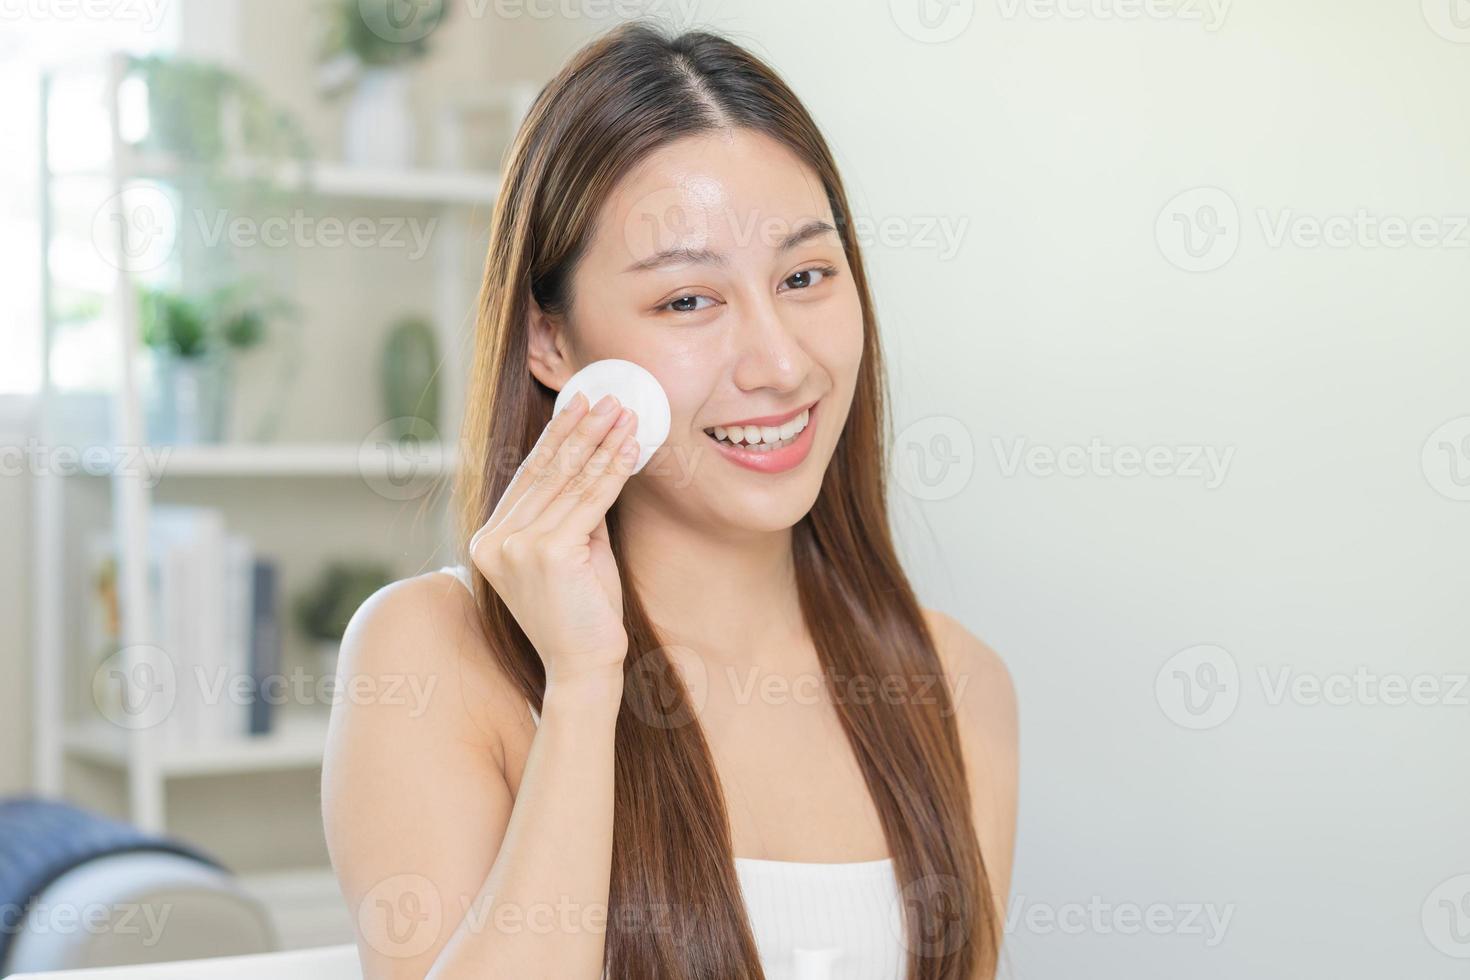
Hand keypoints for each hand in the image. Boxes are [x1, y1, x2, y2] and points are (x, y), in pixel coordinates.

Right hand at [469, 392, 640, 686]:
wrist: (584, 668)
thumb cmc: (584, 614)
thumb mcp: (572, 551)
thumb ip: (572, 510)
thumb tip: (595, 456)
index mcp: (489, 541)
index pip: (527, 477)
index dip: (556, 438)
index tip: (580, 406)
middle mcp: (494, 541)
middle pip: (546, 473)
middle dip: (581, 429)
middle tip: (608, 397)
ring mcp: (516, 547)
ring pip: (569, 482)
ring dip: (601, 442)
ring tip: (625, 413)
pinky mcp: (545, 553)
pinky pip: (588, 501)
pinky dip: (612, 470)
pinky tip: (628, 446)